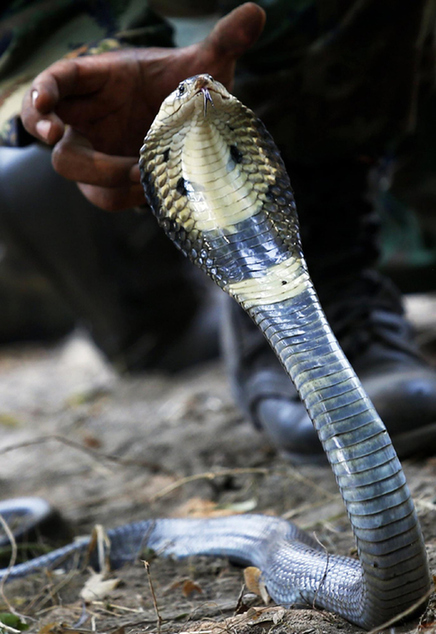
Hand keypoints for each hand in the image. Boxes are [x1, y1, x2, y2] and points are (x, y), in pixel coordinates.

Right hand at [21, 3, 264, 210]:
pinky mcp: (110, 181)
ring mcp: (97, 154)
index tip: (44, 104)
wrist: (189, 129)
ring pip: (81, 176)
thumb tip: (256, 12)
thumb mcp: (203, 68)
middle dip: (69, 151)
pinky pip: (109, 196)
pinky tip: (154, 187)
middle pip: (59, 141)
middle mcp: (88, 121)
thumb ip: (223, 42)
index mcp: (98, 82)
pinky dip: (129, 195)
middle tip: (85, 148)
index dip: (42, 93)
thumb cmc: (181, 90)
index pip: (57, 82)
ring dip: (108, 179)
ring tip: (145, 175)